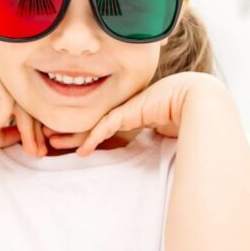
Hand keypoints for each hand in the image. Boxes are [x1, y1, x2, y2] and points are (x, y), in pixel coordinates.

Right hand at [0, 62, 48, 155]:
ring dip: (25, 127)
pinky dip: (3, 114)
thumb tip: (30, 137)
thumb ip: (11, 134)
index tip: (39, 151)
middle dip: (34, 131)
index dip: (33, 132)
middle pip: (26, 105)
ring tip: (23, 145)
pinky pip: (6, 95)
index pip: (24, 110)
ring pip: (20, 101)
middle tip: (38, 151)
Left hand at [42, 72, 227, 156]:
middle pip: (92, 120)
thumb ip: (154, 137)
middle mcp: (127, 107)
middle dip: (69, 131)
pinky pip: (106, 126)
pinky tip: (82, 150)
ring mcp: (127, 107)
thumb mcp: (166, 129)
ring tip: (51, 143)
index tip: (70, 142)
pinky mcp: (130, 111)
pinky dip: (93, 139)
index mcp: (135, 111)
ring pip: (93, 123)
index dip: (87, 133)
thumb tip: (154, 147)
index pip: (104, 123)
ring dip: (72, 135)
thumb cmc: (191, 115)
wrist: (201, 99)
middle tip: (48, 139)